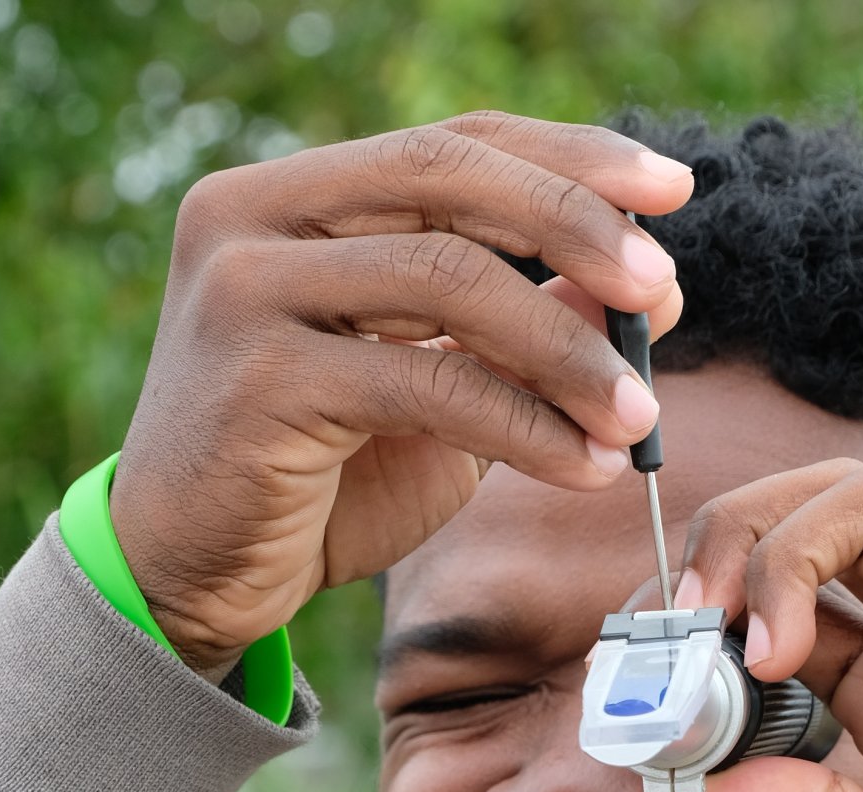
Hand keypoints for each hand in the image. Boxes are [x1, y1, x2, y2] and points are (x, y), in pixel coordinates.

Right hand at [109, 112, 690, 675]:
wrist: (193, 576)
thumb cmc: (316, 480)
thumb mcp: (431, 386)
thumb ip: (516, 329)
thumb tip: (646, 284)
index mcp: (290, 196)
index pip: (449, 145)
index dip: (568, 157)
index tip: (669, 189)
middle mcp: (253, 216)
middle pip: (449, 180)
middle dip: (577, 226)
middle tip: (662, 287)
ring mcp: (246, 291)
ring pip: (449, 280)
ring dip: (567, 348)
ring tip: (639, 415)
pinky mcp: (261, 382)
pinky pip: (430, 385)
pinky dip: (526, 428)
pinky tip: (587, 467)